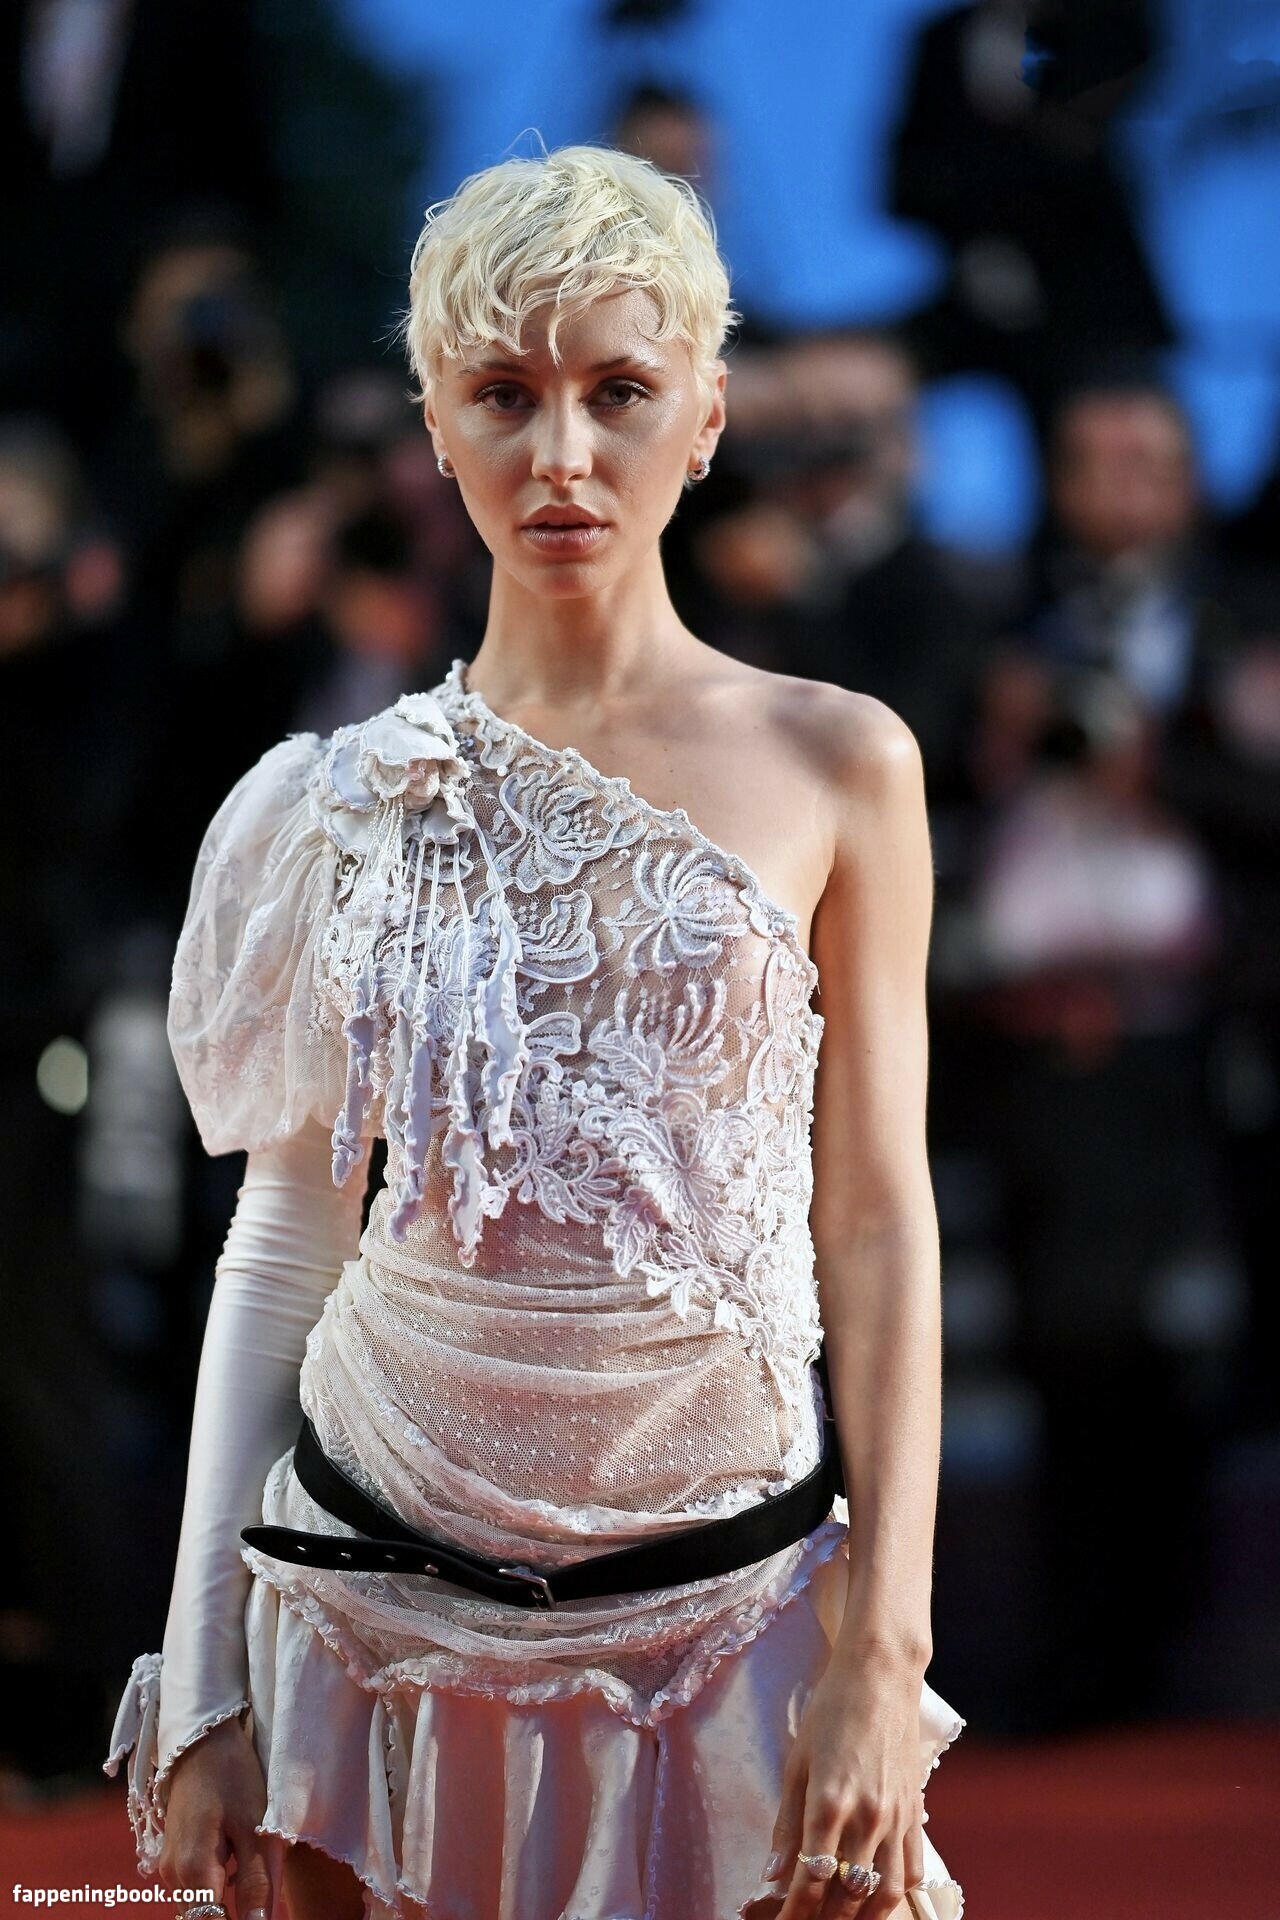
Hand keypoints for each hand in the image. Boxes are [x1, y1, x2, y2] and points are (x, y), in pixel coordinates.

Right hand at [157, 1714, 283, 1918]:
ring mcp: (171, 1866)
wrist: (204, 1737)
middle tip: (259, 1895)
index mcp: (193, 1873)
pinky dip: (216, 1891)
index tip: (258, 1912)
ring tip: (253, 1884)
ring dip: (223, 1906)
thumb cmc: (234, 1776)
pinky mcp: (176, 1856)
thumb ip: (257, 1884)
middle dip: (230, 1916)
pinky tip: (238, 1871)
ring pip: (197, 1907)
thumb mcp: (256, 1827)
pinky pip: (195, 1890)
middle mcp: (174, 1877)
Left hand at [761, 1654, 924, 1917]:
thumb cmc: (830, 1711)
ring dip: (862, 1917)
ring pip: (884, 1893)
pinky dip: (897, 1894)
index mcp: (829, 1803)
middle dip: (824, 1919)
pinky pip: (913, 1870)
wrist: (880, 1676)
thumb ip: (786, 1824)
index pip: (811, 1879)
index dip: (794, 1912)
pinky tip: (879, 1899)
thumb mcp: (796, 1762)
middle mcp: (866, 1817)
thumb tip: (771, 1875)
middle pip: (847, 1894)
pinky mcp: (915, 1812)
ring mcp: (896, 1817)